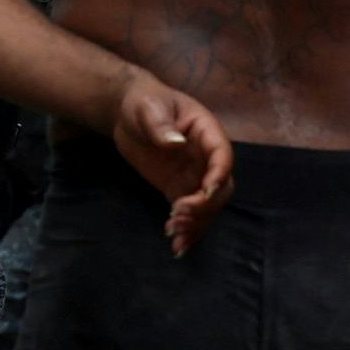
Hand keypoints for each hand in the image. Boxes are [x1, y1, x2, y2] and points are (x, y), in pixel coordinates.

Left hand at [103, 69, 233, 257]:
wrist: (127, 111)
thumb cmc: (144, 102)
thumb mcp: (149, 109)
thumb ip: (161, 126)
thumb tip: (176, 143)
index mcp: (207, 132)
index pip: (222, 155)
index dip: (218, 175)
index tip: (204, 192)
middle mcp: (206, 157)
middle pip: (220, 188)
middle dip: (204, 206)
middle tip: (178, 215)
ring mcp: (194, 175)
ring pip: (208, 207)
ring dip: (196, 224)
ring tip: (174, 235)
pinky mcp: (178, 188)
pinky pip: (190, 212)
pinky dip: (187, 230)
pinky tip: (177, 247)